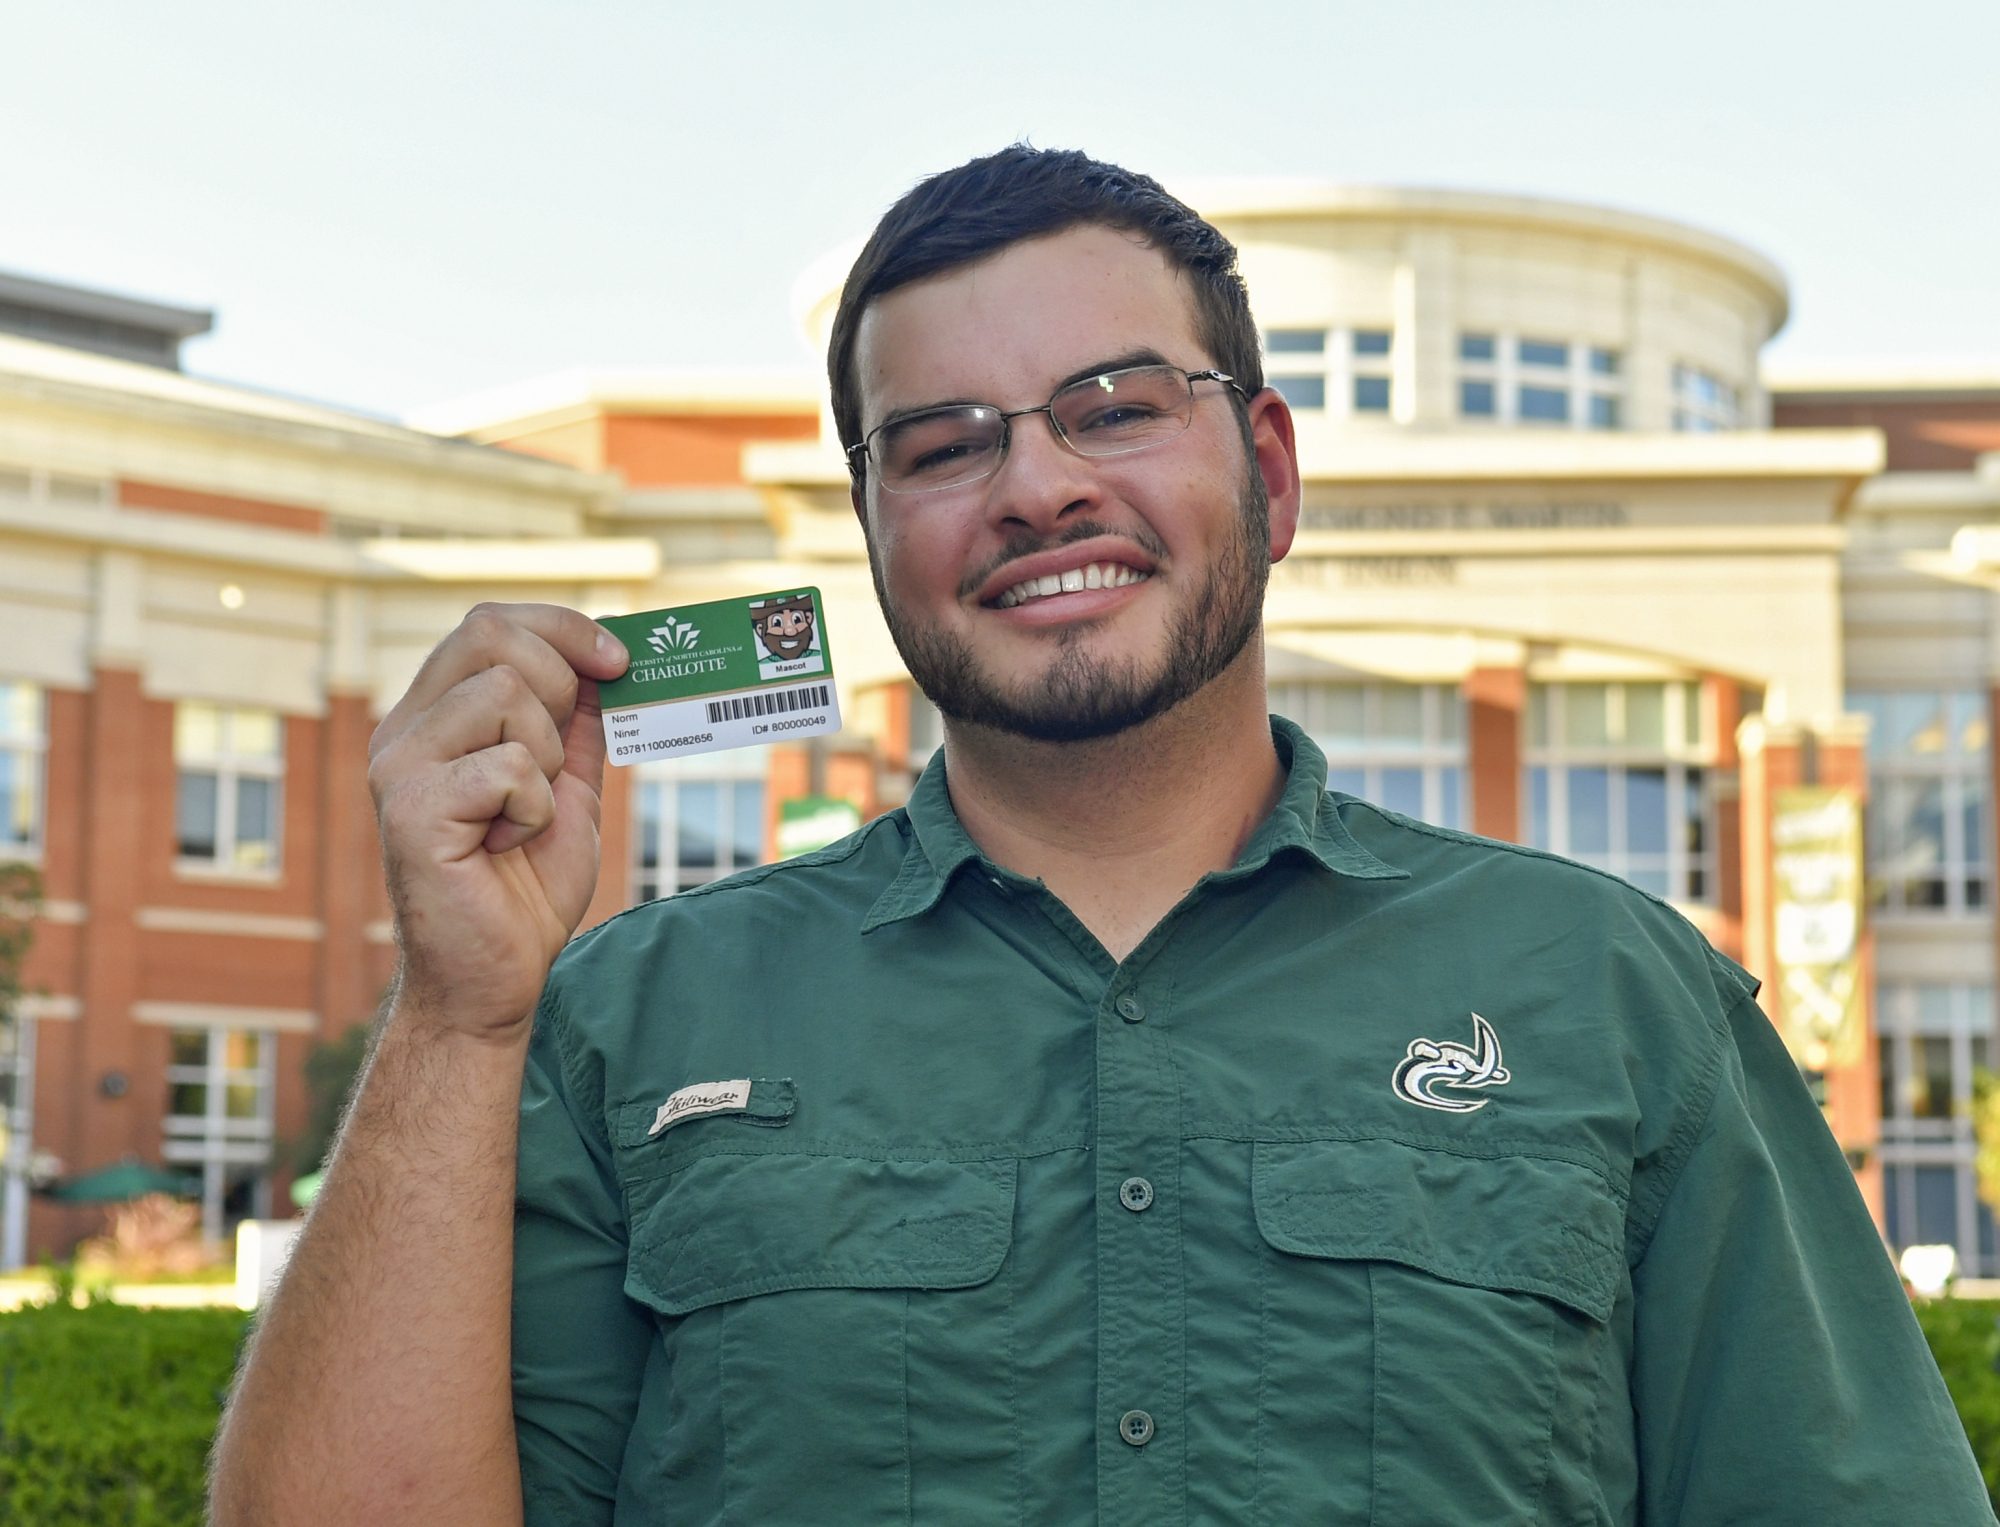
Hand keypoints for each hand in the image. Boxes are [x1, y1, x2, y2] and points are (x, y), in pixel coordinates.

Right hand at [367, 602, 627, 1043]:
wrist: (494, 978)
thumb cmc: (524, 888)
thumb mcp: (566, 787)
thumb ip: (576, 724)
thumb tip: (605, 659)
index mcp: (435, 716)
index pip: (489, 623)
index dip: (561, 628)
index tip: (618, 660)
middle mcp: (404, 731)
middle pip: (490, 634)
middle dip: (558, 685)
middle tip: (558, 760)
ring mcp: (400, 767)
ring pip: (504, 695)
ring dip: (544, 760)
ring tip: (521, 817)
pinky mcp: (412, 810)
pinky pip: (508, 767)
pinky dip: (533, 809)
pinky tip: (505, 847)